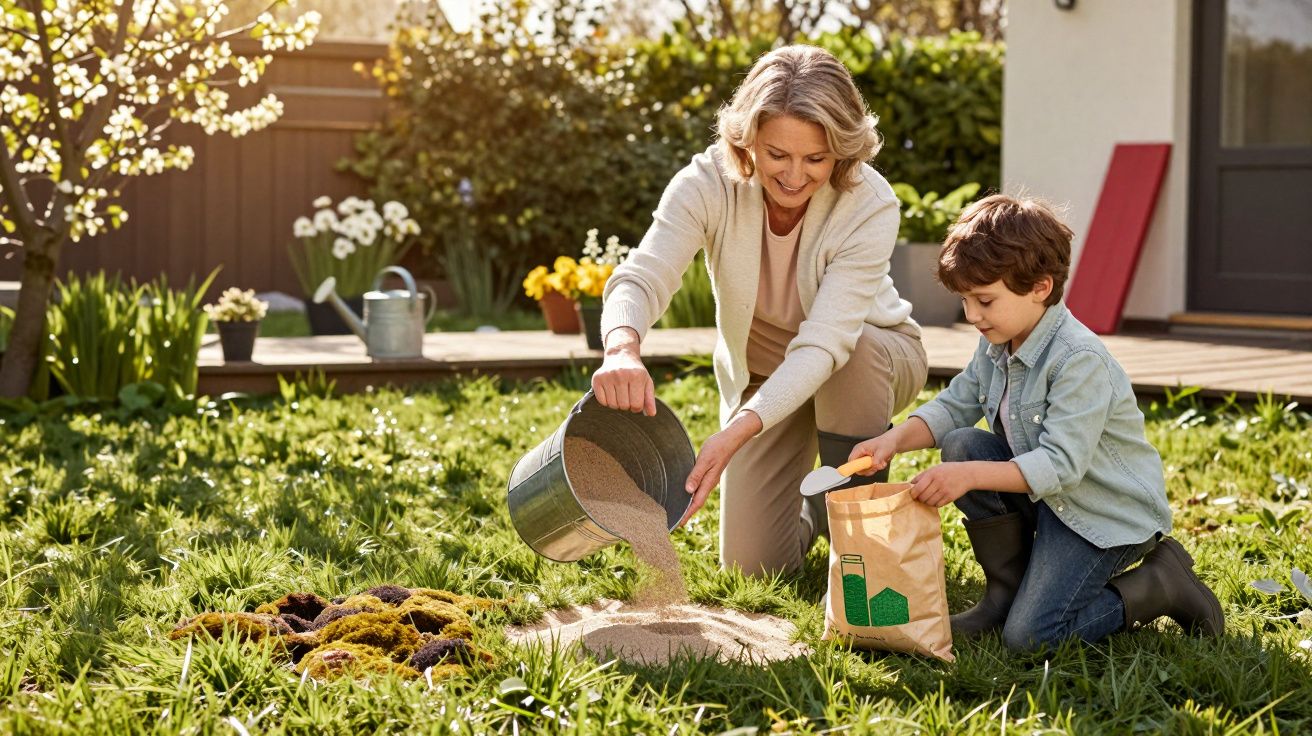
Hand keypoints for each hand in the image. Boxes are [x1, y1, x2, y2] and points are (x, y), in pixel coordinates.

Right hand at [591, 328, 654, 415]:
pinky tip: (611, 392)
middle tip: (627, 396)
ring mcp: (607, 376)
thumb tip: (651, 414)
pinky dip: (606, 401)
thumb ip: (650, 399)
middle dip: (627, 405)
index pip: (636, 405)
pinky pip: (602, 401)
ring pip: (612, 404)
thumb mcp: (647, 383)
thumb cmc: (636, 373)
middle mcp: (621, 375)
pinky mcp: (597, 378)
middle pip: (623, 406)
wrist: (621, 356)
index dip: (637, 407)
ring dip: (616, 404)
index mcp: (636, 376)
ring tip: (619, 393)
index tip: (636, 400)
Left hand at [678, 411, 761, 526]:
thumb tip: (688, 490)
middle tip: (675, 522)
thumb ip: (696, 475)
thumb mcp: (704, 460)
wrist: (730, 439)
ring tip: (679, 511)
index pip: (696, 503)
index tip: (678, 524)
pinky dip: (691, 494)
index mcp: (708, 482)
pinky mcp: (708, 474)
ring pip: (697, 496)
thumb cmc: (717, 447)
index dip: (687, 514)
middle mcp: (709, 483)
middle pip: (696, 503)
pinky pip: (698, 488)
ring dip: (689, 505)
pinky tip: (686, 493)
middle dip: (687, 513)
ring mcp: (709, 479)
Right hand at [847, 434, 897, 475]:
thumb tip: (872, 466)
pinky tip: (881, 462)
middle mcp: (860, 454)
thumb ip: (875, 461)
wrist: (892, 442)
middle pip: (858, 468)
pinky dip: (876, 468)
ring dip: (874, 468)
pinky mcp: (868, 461)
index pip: (851, 461)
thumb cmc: (886, 443)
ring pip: (865, 470)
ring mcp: (863, 458)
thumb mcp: (882, 453)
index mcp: (859, 449)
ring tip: (881, 462)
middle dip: (869, 469)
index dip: (855, 467)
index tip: (865, 469)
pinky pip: (869, 470)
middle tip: (877, 464)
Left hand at [909, 463, 976, 507]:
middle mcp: (938, 483)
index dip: (913, 494)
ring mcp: (945, 491)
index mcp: (932, 474)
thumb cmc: (948, 470)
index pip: (918, 488)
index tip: (912, 495)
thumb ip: (922, 476)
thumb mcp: (935, 469)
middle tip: (920, 497)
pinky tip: (936, 499)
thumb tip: (910, 484)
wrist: (967, 474)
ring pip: (929, 502)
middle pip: (923, 497)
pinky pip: (938, 505)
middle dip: (919, 499)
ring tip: (928, 498)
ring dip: (926, 502)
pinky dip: (934, 504)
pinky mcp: (950, 497)